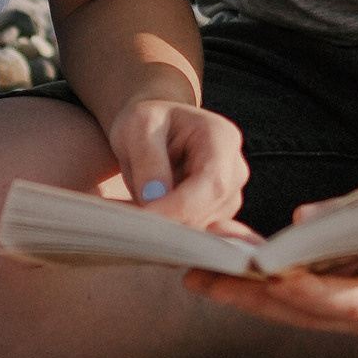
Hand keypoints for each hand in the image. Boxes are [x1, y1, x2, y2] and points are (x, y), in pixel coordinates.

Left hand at [103, 96, 248, 231]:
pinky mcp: (217, 216)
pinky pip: (194, 235)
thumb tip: (155, 201)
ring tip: (128, 212)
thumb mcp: (138, 127)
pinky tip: (142, 219)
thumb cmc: (147, 122)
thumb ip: (148, 161)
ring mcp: (230, 196)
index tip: (143, 218)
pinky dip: (167, 233)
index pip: (211, 184)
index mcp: (222, 138)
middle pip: (208, 211)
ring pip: (199, 229)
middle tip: (123, 221)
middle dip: (167, 222)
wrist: (156, 128)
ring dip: (163, 229)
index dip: (179, 207)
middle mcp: (235, 170)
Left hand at [180, 224, 357, 339]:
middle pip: (302, 313)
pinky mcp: (351, 303)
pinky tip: (236, 262)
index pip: (343, 302)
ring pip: (295, 308)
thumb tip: (303, 220)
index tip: (261, 276)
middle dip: (247, 294)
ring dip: (247, 288)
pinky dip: (269, 280)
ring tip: (201, 264)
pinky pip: (303, 296)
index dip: (299, 291)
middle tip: (197, 274)